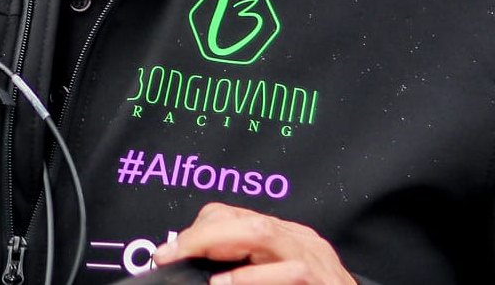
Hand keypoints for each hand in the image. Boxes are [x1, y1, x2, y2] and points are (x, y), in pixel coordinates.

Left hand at [153, 203, 355, 284]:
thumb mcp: (271, 274)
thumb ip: (243, 267)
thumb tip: (191, 260)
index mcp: (285, 239)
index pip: (235, 216)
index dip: (198, 231)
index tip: (167, 252)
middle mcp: (302, 242)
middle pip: (246, 220)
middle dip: (202, 233)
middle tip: (170, 253)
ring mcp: (317, 261)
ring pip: (264, 233)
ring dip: (220, 245)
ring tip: (190, 259)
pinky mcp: (327, 283)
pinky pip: (290, 271)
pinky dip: (253, 278)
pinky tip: (226, 283)